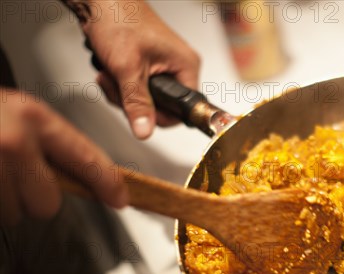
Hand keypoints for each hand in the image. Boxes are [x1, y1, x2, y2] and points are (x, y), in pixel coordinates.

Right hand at [0, 88, 127, 224]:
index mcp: (33, 119)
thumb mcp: (19, 112)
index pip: (86, 158)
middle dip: (35, 197)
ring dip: (6, 201)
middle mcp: (13, 142)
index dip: (107, 183)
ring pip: (15, 213)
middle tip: (15, 176)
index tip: (120, 198)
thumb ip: (48, 142)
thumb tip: (81, 176)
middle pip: (48, 203)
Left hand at [81, 0, 200, 138]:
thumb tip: (145, 131)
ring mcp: (163, 68)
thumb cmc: (118, 19)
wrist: (99, 0)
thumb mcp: (127, 67)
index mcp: (186, 67)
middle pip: (160, 108)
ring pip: (145, 100)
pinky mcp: (148, 67)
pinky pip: (137, 90)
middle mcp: (178, 68)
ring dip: (121, 93)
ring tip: (110, 74)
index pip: (182, 111)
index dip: (158, 116)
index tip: (138, 110)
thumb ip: (137, 103)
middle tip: (117, 85)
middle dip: (132, 102)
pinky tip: (110, 71)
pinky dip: (120, 85)